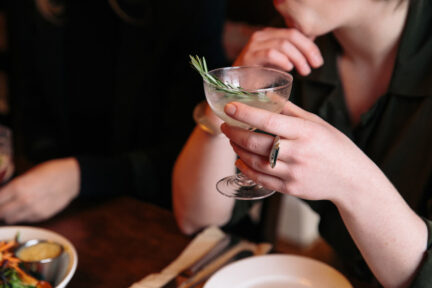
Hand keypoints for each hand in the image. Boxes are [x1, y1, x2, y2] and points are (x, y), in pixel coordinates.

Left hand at [0, 157, 79, 223]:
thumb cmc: (51, 171)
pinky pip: (25, 219)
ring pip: (11, 219)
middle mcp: (24, 201)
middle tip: (3, 204)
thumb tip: (2, 193)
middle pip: (1, 213)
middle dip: (0, 209)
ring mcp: (33, 211)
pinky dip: (23, 215)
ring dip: (10, 214)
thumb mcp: (28, 173)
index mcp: (18, 187)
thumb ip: (14, 185)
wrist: (72, 178)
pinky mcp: (42, 216)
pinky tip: (28, 207)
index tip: (0, 199)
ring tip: (14, 206)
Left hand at [220, 101, 384, 202]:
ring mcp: (294, 173)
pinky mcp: (290, 188)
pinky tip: (240, 160)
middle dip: (235, 133)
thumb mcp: (316, 123)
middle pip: (257, 143)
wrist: (352, 179)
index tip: (229, 107)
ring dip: (238, 150)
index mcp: (305, 132)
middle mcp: (298, 153)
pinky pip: (261, 179)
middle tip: (225, 125)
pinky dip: (246, 169)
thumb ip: (290, 110)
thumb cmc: (334, 146)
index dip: (246, 114)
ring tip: (232, 140)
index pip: (269, 122)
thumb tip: (267, 96)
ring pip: (255, 162)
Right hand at [233, 27, 322, 75]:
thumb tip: (311, 55)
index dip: (310, 46)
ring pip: (283, 44)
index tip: (318, 61)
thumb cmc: (257, 78)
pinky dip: (283, 60)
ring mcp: (254, 45)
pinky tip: (289, 69)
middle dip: (307, 50)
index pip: (294, 33)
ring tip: (304, 71)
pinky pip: (271, 53)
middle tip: (315, 66)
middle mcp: (261, 36)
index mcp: (269, 35)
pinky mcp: (249, 57)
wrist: (235, 89)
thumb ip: (290, 56)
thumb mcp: (276, 64)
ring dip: (298, 58)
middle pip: (291, 36)